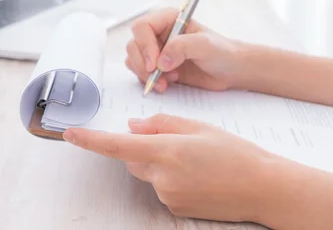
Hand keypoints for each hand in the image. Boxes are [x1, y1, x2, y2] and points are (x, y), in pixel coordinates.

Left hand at [63, 114, 278, 222]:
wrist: (263, 188)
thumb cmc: (235, 153)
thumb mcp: (198, 127)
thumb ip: (160, 124)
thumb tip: (133, 126)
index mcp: (166, 151)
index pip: (116, 146)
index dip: (90, 140)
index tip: (69, 134)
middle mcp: (161, 177)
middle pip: (133, 158)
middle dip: (143, 147)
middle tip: (176, 139)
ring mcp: (167, 196)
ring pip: (148, 173)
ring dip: (159, 162)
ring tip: (195, 160)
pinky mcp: (175, 209)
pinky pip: (161, 187)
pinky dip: (170, 178)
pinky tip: (197, 175)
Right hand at [126, 8, 245, 91]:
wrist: (230, 70)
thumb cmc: (222, 52)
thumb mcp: (206, 45)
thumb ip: (182, 47)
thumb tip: (161, 61)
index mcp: (168, 19)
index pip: (142, 27)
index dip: (144, 45)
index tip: (155, 64)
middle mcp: (159, 32)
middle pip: (134, 44)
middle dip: (143, 63)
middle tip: (157, 77)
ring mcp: (157, 50)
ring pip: (134, 59)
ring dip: (145, 74)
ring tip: (166, 82)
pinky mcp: (158, 66)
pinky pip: (140, 72)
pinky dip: (149, 80)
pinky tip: (167, 83)